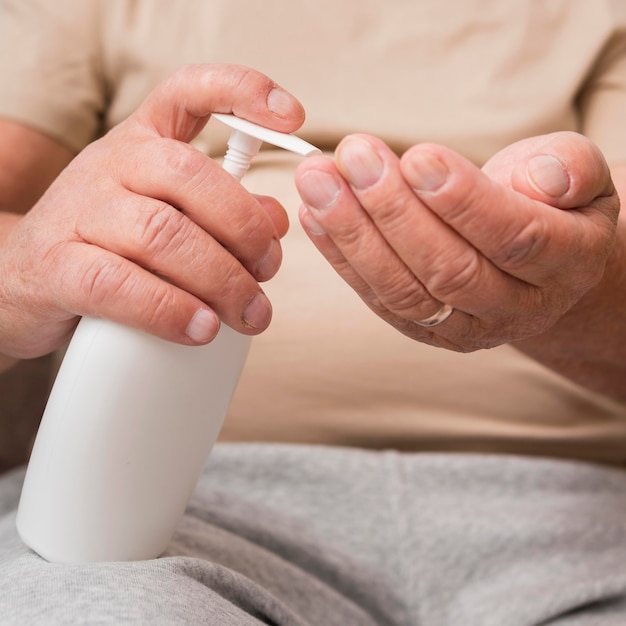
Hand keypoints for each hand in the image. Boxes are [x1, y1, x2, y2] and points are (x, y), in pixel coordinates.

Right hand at [0, 64, 303, 357]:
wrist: (23, 280)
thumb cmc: (112, 246)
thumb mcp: (170, 215)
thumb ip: (224, 212)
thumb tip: (275, 219)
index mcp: (144, 142)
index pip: (189, 92)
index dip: (242, 92)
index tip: (292, 119)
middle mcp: (111, 164)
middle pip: (190, 175)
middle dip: (245, 229)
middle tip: (268, 271)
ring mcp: (79, 211)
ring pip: (161, 233)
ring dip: (221, 280)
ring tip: (249, 313)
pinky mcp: (58, 267)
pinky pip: (119, 285)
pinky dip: (170, 310)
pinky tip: (202, 329)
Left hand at [295, 131, 617, 351]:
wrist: (533, 260)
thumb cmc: (551, 204)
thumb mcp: (578, 174)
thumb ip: (570, 169)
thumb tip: (544, 180)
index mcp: (567, 264)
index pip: (515, 238)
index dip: (463, 201)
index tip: (417, 156)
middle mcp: (516, 308)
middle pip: (448, 270)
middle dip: (394, 211)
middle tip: (352, 157)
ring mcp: (464, 328)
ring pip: (403, 291)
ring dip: (353, 234)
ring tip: (317, 180)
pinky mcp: (422, 330)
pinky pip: (377, 298)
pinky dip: (340, 256)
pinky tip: (313, 212)